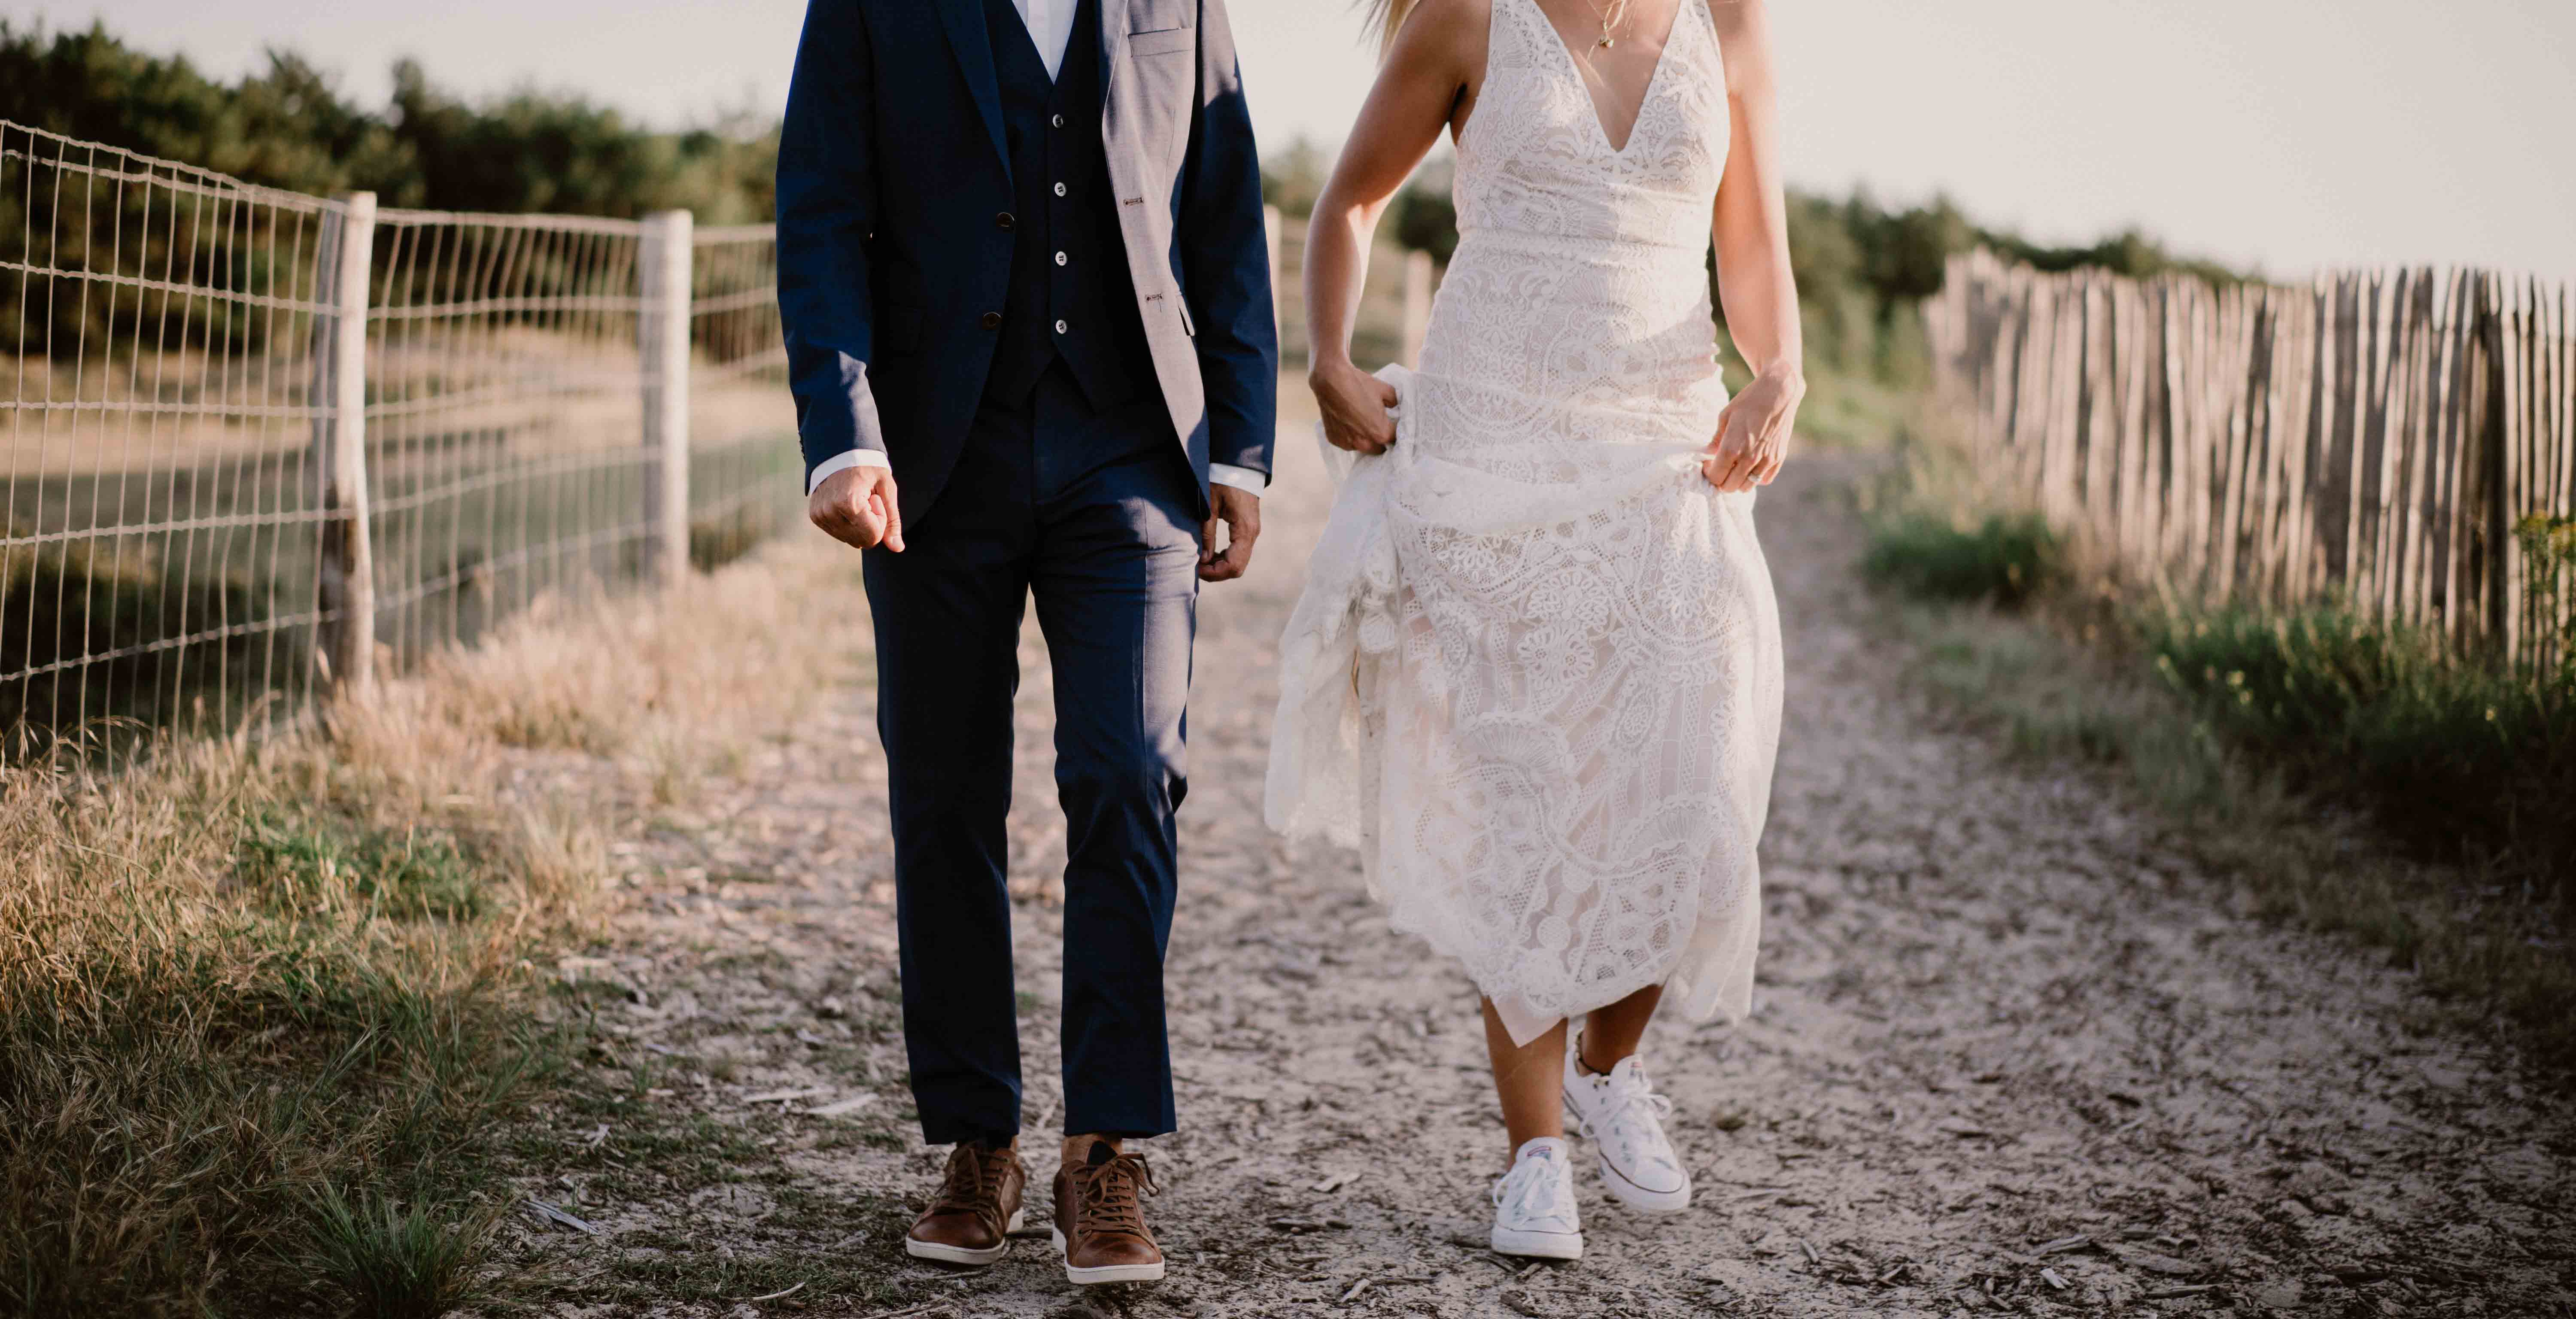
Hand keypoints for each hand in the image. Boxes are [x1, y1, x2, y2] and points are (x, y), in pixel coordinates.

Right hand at [808, 463, 904, 551]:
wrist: (840, 452)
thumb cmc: (867, 467)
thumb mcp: (887, 488)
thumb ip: (893, 520)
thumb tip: (897, 548)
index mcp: (848, 503)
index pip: (873, 536)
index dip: (881, 520)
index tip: (875, 498)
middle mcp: (830, 512)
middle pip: (862, 541)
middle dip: (870, 524)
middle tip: (867, 499)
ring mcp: (820, 515)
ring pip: (851, 540)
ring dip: (859, 524)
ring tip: (856, 499)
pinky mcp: (815, 516)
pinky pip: (839, 534)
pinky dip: (848, 523)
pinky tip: (846, 503)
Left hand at [1199, 483, 1260, 582]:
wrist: (1239, 466)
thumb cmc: (1222, 481)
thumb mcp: (1210, 506)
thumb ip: (1207, 533)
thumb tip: (1203, 559)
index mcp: (1244, 530)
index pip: (1233, 565)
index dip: (1214, 573)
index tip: (1196, 568)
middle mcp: (1252, 534)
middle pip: (1237, 568)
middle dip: (1216, 573)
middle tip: (1197, 567)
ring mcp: (1252, 532)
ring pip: (1239, 562)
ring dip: (1220, 566)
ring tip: (1201, 560)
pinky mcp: (1248, 529)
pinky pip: (1239, 552)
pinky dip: (1225, 558)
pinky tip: (1211, 553)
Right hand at [1310, 359, 1397, 454]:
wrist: (1330, 380)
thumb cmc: (1359, 385)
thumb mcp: (1387, 390)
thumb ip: (1395, 403)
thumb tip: (1395, 408)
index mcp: (1380, 433)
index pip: (1395, 439)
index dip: (1396, 430)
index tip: (1393, 424)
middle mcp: (1364, 443)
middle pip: (1379, 448)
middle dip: (1381, 438)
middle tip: (1378, 423)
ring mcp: (1347, 443)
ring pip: (1363, 446)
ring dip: (1365, 438)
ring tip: (1361, 421)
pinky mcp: (1334, 440)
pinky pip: (1347, 441)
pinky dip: (1349, 434)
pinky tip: (1348, 420)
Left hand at [1702, 365, 1802, 491]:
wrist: (1779, 393)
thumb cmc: (1748, 401)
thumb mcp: (1725, 416)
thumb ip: (1716, 439)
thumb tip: (1708, 454)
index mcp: (1732, 448)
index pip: (1715, 477)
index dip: (1709, 473)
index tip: (1708, 464)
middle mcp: (1750, 458)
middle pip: (1729, 487)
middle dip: (1720, 480)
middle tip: (1720, 468)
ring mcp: (1766, 460)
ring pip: (1746, 487)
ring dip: (1737, 482)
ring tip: (1734, 468)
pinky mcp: (1778, 458)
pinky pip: (1764, 480)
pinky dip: (1755, 478)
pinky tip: (1751, 466)